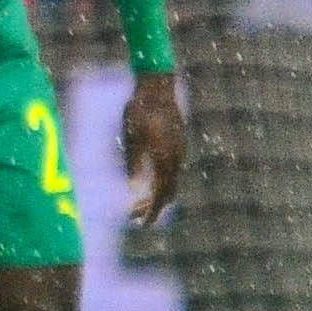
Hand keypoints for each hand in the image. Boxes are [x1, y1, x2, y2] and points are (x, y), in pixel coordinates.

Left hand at [121, 69, 186, 225]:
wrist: (157, 85)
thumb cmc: (139, 110)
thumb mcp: (131, 137)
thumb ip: (133, 164)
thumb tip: (133, 191)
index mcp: (165, 158)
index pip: (161, 195)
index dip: (151, 212)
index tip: (141, 225)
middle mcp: (176, 157)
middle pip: (169, 192)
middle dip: (154, 208)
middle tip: (137, 218)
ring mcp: (179, 150)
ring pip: (171, 181)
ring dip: (157, 195)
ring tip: (139, 202)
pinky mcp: (178, 143)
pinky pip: (172, 169)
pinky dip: (161, 181)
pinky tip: (148, 180)